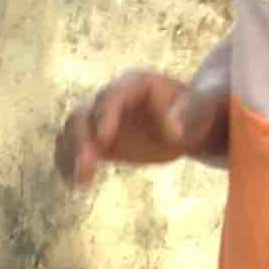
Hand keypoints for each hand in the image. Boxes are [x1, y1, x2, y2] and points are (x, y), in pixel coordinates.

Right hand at [56, 70, 225, 185]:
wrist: (190, 123)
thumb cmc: (198, 112)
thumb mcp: (200, 110)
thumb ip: (189, 114)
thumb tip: (172, 130)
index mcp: (135, 84)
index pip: (113, 95)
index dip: (105, 115)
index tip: (104, 141)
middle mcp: (110, 98)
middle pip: (83, 114)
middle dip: (80, 141)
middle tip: (86, 168)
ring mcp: (100, 119)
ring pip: (72, 132)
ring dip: (70, 155)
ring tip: (79, 181)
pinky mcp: (96, 140)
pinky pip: (72, 149)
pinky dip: (68, 164)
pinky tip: (76, 184)